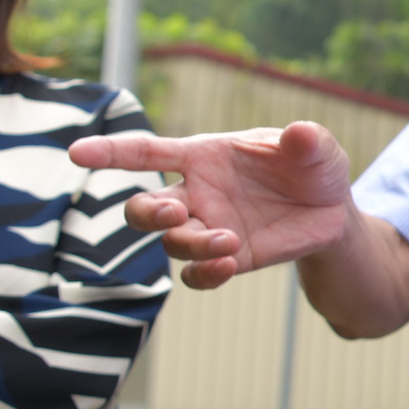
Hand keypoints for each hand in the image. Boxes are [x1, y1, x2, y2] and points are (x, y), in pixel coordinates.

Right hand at [69, 122, 355, 289]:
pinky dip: (205, 273)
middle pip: (143, 208)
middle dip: (147, 213)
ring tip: (228, 241)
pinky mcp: (227, 258)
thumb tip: (300, 134)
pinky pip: (197, 274)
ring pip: (171, 244)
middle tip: (175, 213)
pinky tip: (227, 264)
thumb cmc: (313, 168)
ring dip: (190, 244)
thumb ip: (307, 141)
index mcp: (204, 155)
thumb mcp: (319, 149)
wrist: (332, 211)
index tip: (77, 153)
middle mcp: (196, 193)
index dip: (111, 151)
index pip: (146, 152)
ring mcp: (208, 228)